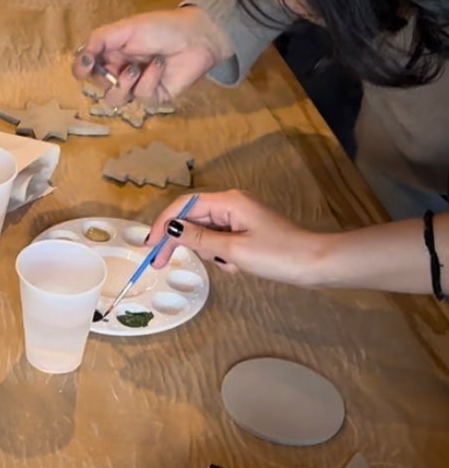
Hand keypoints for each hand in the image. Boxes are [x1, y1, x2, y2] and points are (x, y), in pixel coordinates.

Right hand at [73, 3, 232, 104]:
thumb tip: (82, 55)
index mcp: (110, 53)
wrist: (195, 36)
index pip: (86, 68)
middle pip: (99, 86)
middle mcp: (120, 71)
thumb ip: (100, 39)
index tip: (87, 64)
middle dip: (107, 77)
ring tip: (137, 68)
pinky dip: (149, 80)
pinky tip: (160, 65)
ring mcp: (137, 86)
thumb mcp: (126, 28)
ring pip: (116, 98)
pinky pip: (142, 97)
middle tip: (118, 66)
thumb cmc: (160, 28)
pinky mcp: (154, 97)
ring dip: (124, 84)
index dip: (81, 69)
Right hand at [145, 189, 326, 279]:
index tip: (150, 246)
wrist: (317, 264)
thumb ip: (199, 239)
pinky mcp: (247, 231)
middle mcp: (232, 204)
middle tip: (160, 264)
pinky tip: (237, 266)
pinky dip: (223, 254)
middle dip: (180, 241)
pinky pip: (222, 240)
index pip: (183, 206)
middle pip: (192, 218)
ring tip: (229, 266)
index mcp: (228, 201)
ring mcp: (240, 217)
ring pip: (206, 232)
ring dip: (209, 251)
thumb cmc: (278, 254)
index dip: (163, 225)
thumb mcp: (234, 250)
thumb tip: (171, 228)